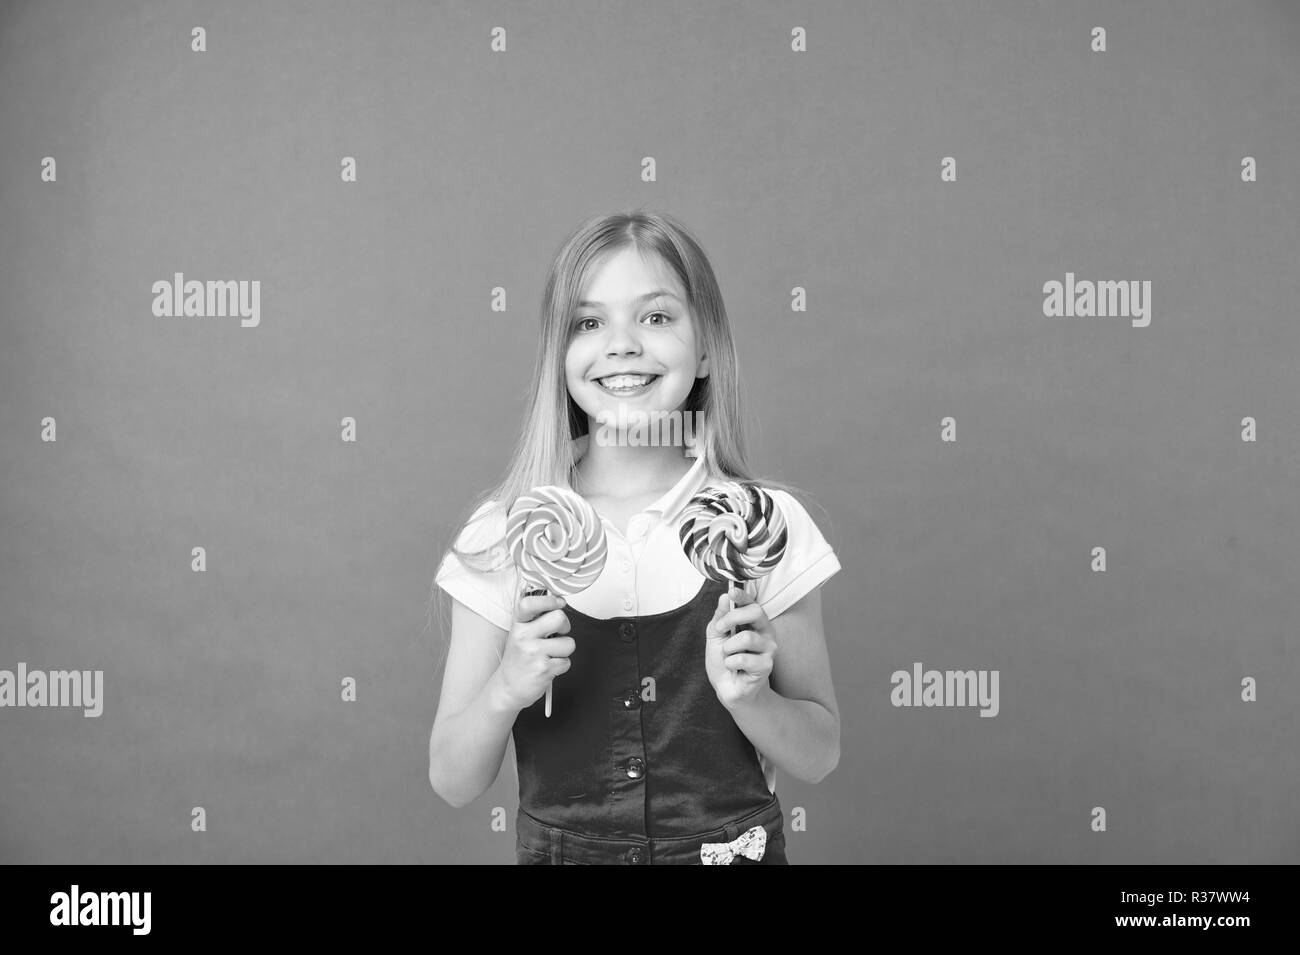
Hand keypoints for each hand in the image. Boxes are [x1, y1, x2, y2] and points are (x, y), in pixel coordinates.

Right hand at [498, 593, 573, 711]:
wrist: (507, 688)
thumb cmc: (518, 660)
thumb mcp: (520, 634)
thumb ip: (536, 618)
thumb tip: (558, 602)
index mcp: (518, 625)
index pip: (530, 603)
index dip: (549, 600)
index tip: (559, 603)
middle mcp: (524, 637)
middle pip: (559, 618)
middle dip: (566, 626)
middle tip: (558, 634)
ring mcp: (533, 653)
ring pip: (569, 643)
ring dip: (564, 651)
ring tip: (550, 655)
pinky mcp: (543, 669)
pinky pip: (566, 662)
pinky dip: (561, 666)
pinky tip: (548, 667)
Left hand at [704, 588, 776, 709]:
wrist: (727, 687)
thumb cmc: (724, 660)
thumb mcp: (716, 635)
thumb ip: (720, 616)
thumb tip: (724, 597)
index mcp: (755, 622)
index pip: (753, 603)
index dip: (743, 596)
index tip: (731, 593)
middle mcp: (765, 632)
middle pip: (756, 612)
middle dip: (732, 618)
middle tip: (720, 629)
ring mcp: (768, 649)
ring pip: (746, 637)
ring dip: (728, 648)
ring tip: (728, 656)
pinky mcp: (766, 666)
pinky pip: (743, 658)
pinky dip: (730, 663)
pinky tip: (733, 668)